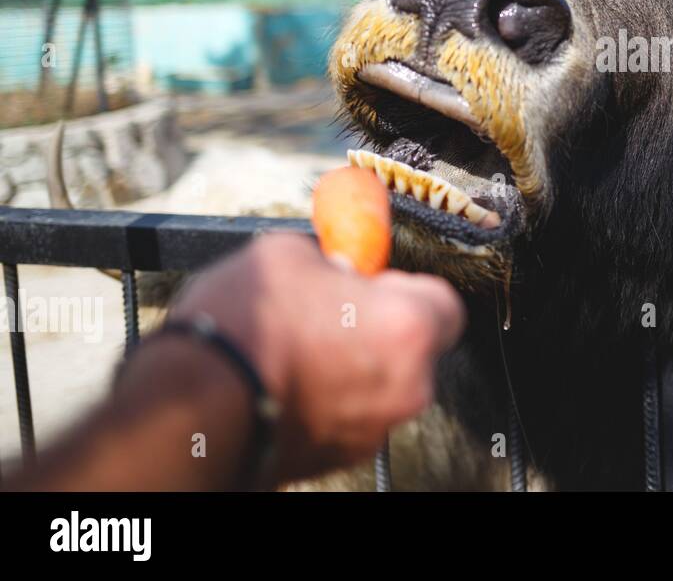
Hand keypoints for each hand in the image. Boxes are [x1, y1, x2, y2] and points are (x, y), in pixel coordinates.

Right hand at [166, 232, 464, 482]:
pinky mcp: (340, 457)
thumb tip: (339, 265)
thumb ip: (334, 262)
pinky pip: (348, 414)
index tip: (372, 280)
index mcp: (409, 327)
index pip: (443, 303)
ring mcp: (375, 427)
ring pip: (380, 384)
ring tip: (295, 347)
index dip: (405, 288)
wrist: (191, 408)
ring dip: (352, 365)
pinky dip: (327, 398)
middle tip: (331, 311)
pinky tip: (284, 381)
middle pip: (413, 348)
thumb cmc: (243, 329)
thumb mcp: (289, 254)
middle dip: (379, 329)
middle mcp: (407, 385)